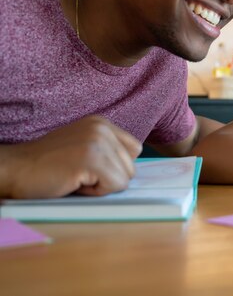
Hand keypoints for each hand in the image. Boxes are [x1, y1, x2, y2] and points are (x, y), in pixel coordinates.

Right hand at [5, 116, 141, 198]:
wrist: (14, 170)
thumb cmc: (47, 167)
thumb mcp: (83, 148)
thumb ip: (108, 152)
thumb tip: (133, 171)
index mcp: (102, 123)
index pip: (134, 150)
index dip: (115, 167)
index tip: (89, 167)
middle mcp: (102, 128)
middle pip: (131, 166)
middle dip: (108, 178)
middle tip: (78, 174)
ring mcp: (97, 141)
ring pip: (125, 178)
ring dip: (101, 186)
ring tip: (75, 177)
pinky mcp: (91, 158)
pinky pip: (115, 186)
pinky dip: (96, 193)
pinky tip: (74, 182)